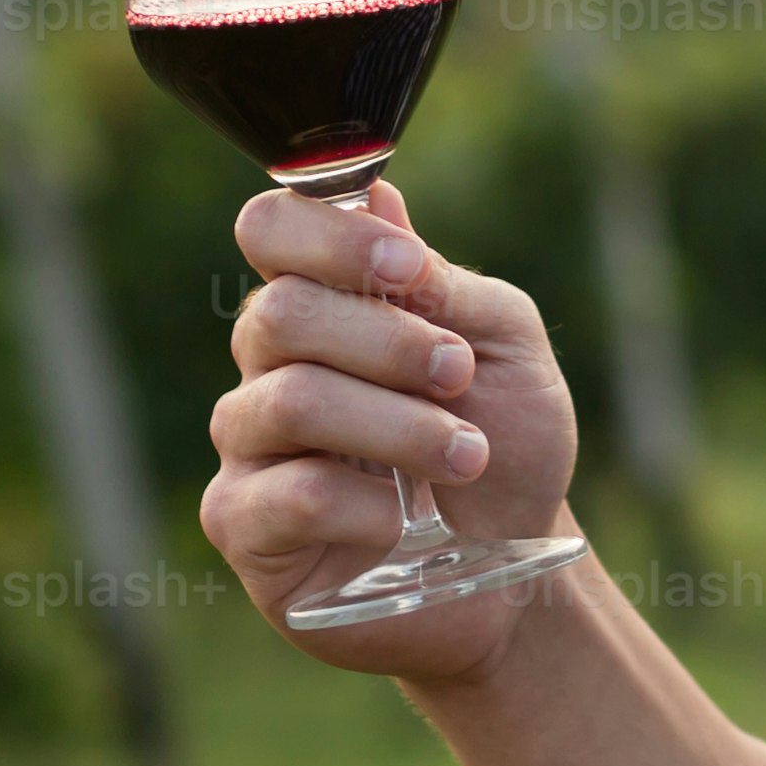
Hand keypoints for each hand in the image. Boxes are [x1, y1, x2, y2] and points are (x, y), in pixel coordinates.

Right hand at [205, 176, 586, 680]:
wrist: (519, 564)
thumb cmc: (507, 443)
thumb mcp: (505, 349)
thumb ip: (441, 284)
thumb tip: (375, 201)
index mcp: (325, 303)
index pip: (271, 230)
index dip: (327, 238)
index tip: (408, 270)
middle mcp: (270, 365)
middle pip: (279, 314)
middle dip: (386, 341)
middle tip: (459, 375)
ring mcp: (250, 446)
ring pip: (288, 402)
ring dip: (395, 425)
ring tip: (466, 454)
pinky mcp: (245, 527)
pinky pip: (286, 495)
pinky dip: (364, 503)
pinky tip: (406, 521)